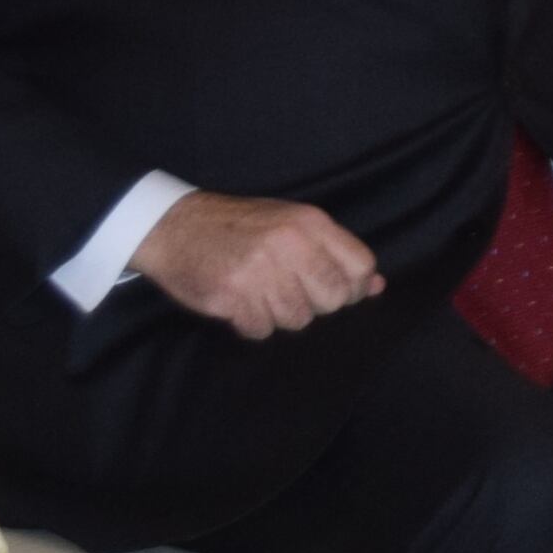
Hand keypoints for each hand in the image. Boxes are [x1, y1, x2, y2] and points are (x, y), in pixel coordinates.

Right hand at [132, 191, 381, 336]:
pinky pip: (262, 330)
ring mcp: (259, 271)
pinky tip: (241, 303)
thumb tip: (377, 287)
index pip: (360, 267)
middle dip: (316, 303)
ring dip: (280, 315)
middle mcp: (289, 244)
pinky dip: (253, 324)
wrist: (175, 226)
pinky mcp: (232, 295)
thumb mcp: (292, 223)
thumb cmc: (240, 226)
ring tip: (261, 294)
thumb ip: (334, 252)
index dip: (353, 287)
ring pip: (298, 319)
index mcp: (309, 222)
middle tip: (291, 291)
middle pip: (333, 299)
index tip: (334, 289)